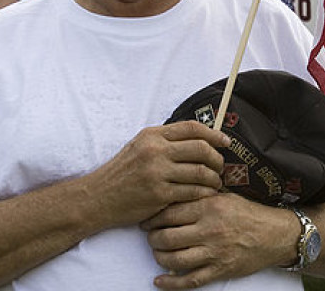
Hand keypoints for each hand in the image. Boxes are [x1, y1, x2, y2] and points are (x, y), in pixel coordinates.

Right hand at [89, 121, 229, 229]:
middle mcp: (156, 151)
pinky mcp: (159, 194)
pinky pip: (192, 192)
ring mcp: (158, 173)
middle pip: (201, 149)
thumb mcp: (140, 146)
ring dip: (214, 178)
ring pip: (200, 171)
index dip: (214, 134)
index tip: (225, 142)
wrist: (99, 197)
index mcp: (153, 135)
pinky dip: (204, 193)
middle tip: (221, 166)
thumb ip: (166, 140)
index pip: (192, 128)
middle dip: (217, 158)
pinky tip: (207, 194)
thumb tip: (200, 137)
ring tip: (216, 182)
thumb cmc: (123, 172)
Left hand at [141, 193, 294, 288]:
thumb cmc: (248, 213)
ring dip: (159, 257)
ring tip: (157, 252)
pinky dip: (170, 283)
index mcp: (210, 207)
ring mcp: (214, 252)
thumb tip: (175, 190)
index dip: (154, 217)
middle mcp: (210, 230)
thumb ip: (201, 195)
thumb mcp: (225, 196)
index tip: (147, 218)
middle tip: (150, 236)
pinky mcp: (219, 270)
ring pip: (174, 260)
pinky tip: (159, 281)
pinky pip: (189, 281)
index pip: (170, 212)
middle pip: (167, 237)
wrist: (275, 234)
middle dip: (153, 238)